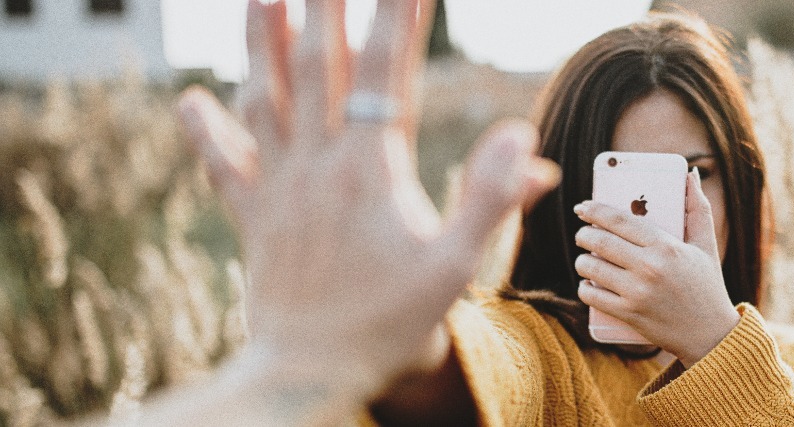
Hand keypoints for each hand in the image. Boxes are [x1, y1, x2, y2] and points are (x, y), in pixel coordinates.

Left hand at [176, 0, 557, 391]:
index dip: (399, 16)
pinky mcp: (253, 217)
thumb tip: (524, 141)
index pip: (389, 73)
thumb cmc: (392, 323)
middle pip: (319, 68)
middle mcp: (319, 166)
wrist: (310, 374)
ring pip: (265, 99)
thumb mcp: (456, 267)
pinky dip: (206, 130)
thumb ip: (491, 200)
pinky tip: (191, 99)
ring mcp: (279, 188)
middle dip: (324, 9)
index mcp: (372, 170)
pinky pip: (224, 164)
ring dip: (262, 43)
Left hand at [573, 168, 739, 366]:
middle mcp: (649, 268)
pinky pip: (591, 295)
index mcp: (666, 246)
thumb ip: (698, 207)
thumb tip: (690, 174)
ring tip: (587, 259)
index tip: (583, 207)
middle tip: (584, 234)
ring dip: (582, 260)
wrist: (711, 334)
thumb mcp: (707, 244)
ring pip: (590, 267)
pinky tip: (589, 283)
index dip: (594, 210)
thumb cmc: (708, 285)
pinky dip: (585, 287)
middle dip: (584, 234)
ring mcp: (637, 293)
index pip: (619, 220)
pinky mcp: (628, 314)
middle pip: (599, 241)